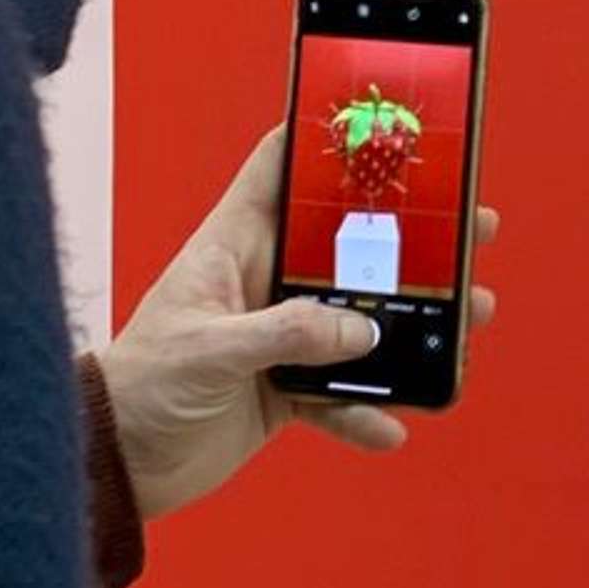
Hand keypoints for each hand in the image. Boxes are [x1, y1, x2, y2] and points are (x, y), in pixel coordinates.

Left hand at [101, 123, 503, 524]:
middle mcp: (262, 283)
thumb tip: (362, 331)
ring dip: (410, 325)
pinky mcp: (283, 390)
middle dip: (408, 238)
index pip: (278, 170)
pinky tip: (392, 426)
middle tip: (470, 226)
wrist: (118, 464)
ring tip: (464, 322)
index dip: (324, 140)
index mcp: (233, 246)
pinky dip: (367, 410)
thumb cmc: (140, 387)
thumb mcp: (211, 351)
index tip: (383, 123)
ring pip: (358, 319)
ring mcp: (278, 337)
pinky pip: (340, 393)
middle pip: (346, 245)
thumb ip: (287, 334)